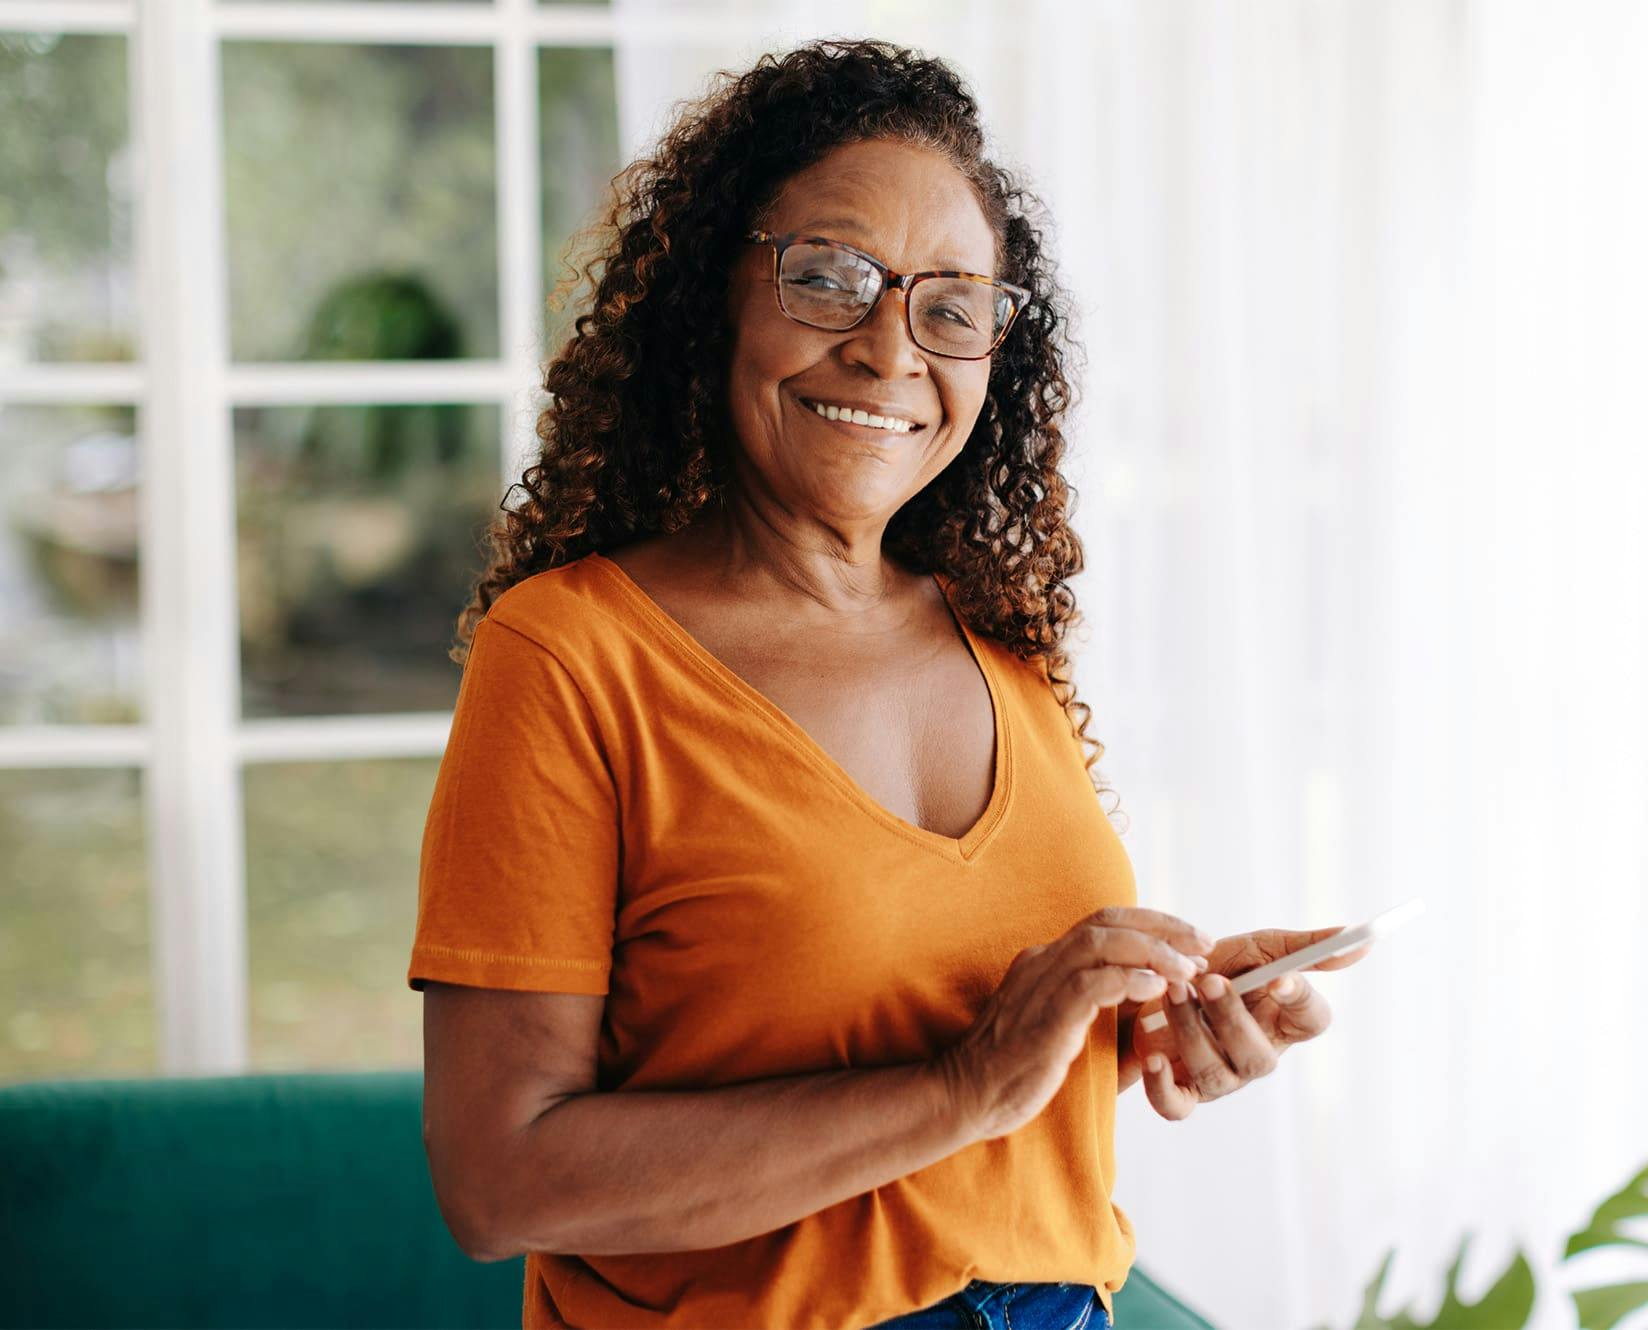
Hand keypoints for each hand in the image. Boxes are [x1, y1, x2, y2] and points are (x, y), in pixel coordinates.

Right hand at [935, 907, 1213, 1141]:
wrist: (967, 1094)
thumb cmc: (1018, 1070)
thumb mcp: (1069, 1033)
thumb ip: (1108, 1020)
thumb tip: (1162, 1023)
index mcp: (1048, 961)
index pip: (1106, 922)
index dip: (1153, 924)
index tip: (1192, 940)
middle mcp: (1043, 961)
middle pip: (1109, 921)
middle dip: (1163, 927)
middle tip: (1203, 944)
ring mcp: (1040, 984)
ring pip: (1101, 943)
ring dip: (1153, 951)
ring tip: (1187, 969)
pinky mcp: (1045, 1017)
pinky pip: (1091, 984)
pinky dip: (1128, 980)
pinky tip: (1155, 989)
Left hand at [1119, 925, 1373, 1120]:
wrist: (1151, 983)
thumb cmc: (1215, 967)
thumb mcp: (1258, 949)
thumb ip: (1305, 948)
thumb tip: (1361, 938)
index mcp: (1282, 1022)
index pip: (1311, 1020)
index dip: (1299, 1002)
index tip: (1278, 977)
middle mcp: (1255, 1056)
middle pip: (1259, 1057)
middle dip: (1231, 1018)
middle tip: (1209, 981)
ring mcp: (1219, 1079)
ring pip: (1215, 1072)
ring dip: (1191, 1031)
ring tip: (1172, 991)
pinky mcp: (1179, 1091)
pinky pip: (1176, 1106)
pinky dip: (1163, 1086)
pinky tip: (1153, 1056)